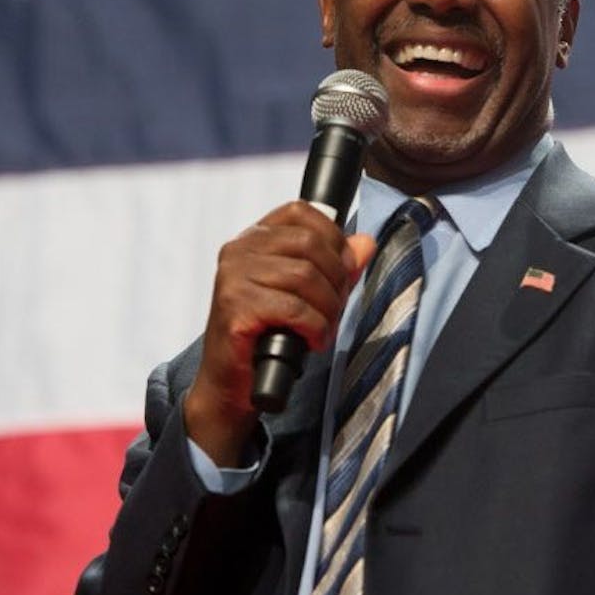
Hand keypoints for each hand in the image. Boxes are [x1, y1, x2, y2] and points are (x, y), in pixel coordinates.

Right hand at [184, 201, 376, 465]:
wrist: (228, 383)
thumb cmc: (266, 334)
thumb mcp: (305, 293)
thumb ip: (335, 265)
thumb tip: (365, 243)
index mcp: (253, 238)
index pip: (300, 212)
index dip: (333, 236)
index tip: (344, 267)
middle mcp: (238, 251)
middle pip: (310, 244)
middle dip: (336, 278)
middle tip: (337, 306)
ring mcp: (233, 277)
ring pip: (305, 276)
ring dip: (328, 307)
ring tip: (325, 327)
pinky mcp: (235, 307)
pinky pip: (295, 308)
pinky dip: (315, 326)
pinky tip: (313, 340)